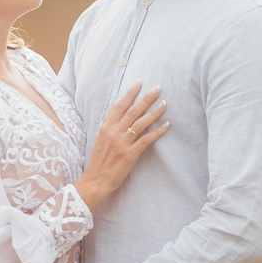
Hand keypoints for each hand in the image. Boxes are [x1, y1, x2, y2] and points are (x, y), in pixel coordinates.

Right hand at [74, 81, 168, 209]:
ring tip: (164, 103)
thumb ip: (107, 120)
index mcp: (106, 127)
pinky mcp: (130, 154)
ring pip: (141, 124)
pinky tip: (166, 125)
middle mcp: (115, 132)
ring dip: (154, 113)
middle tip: (157, 88)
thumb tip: (111, 104)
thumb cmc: (98, 158)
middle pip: (133, 112)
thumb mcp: (100, 136)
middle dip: (146, 99)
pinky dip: (157, 132)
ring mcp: (123, 143)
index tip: (139, 82)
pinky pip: (146, 140)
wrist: (96, 179)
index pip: (120, 105)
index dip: (130, 93)